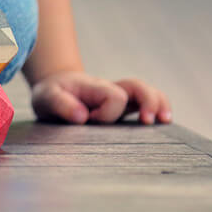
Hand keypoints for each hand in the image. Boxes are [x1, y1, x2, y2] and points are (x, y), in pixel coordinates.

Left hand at [30, 70, 171, 124]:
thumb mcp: (46, 98)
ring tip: (165, 121)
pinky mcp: (123, 109)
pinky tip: (164, 124)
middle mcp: (110, 91)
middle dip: (147, 101)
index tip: (91, 121)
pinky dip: (158, 110)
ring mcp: (119, 99)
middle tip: (147, 121)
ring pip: (146, 93)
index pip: (114, 97)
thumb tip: (83, 116)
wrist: (54, 90)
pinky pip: (146, 104)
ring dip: (158, 104)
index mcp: (93, 88)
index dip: (108, 113)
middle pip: (136, 86)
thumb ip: (61, 104)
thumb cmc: (51, 95)